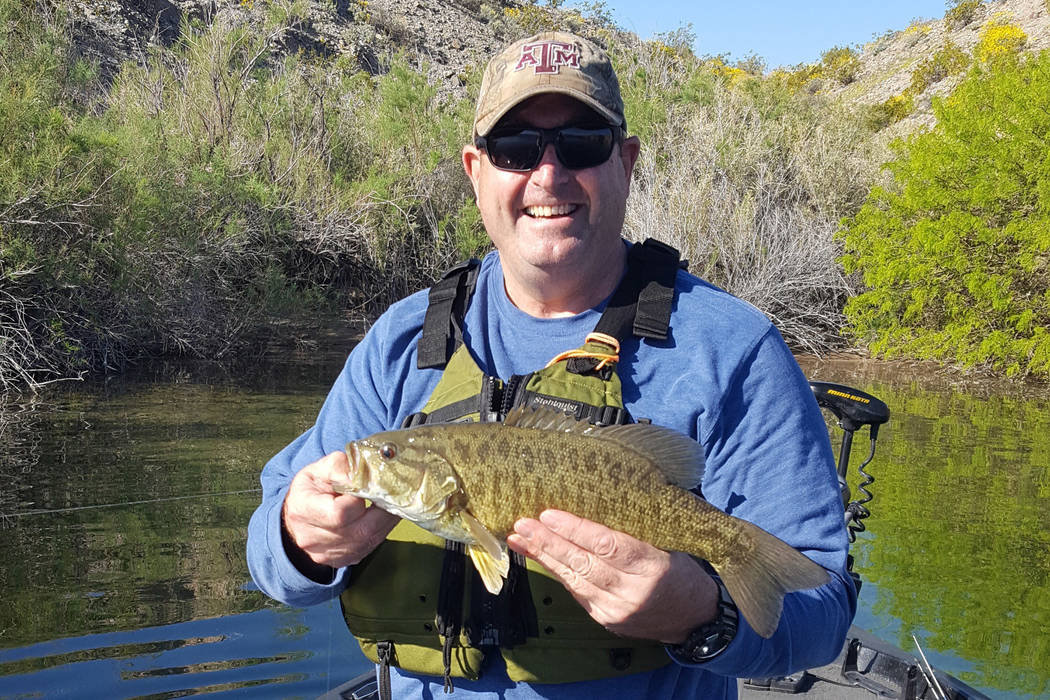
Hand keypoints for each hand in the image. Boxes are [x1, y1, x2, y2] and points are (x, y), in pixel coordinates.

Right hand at [281, 451, 399, 577]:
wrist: (299, 513)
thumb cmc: (310, 489)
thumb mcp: (320, 469)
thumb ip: (341, 468)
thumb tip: (364, 477)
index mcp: (304, 511)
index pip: (341, 512)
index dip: (363, 497)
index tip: (372, 484)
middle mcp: (313, 539)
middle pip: (362, 531)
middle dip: (384, 510)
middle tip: (393, 493)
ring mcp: (327, 554)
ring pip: (370, 541)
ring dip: (386, 520)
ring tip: (390, 502)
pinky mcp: (341, 561)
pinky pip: (369, 548)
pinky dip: (381, 531)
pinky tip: (381, 516)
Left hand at [506, 509, 716, 643]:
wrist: (696, 619)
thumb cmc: (682, 570)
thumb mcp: (669, 543)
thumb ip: (636, 529)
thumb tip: (599, 498)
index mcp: (653, 566)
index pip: (608, 545)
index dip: (576, 530)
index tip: (549, 514)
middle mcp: (633, 591)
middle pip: (584, 563)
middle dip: (549, 543)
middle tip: (523, 524)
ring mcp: (618, 609)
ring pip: (574, 580)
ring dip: (544, 557)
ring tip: (520, 538)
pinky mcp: (607, 620)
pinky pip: (577, 592)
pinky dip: (557, 572)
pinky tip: (538, 557)